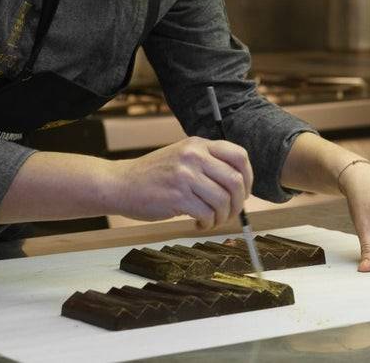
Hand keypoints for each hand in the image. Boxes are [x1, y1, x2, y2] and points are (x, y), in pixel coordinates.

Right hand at [111, 137, 252, 229]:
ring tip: (211, 221)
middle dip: (238, 203)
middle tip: (230, 212)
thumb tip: (239, 185)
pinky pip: (207, 214)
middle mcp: (194, 156)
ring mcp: (185, 175)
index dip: (249, 177)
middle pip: (236, 180)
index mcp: (198, 144)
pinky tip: (198, 224)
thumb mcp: (182, 156)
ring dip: (222, 217)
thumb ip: (207, 162)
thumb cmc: (153, 175)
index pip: (239, 155)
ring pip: (223, 200)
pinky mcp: (178, 196)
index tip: (244, 192)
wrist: (121, 184)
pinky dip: (207, 223)